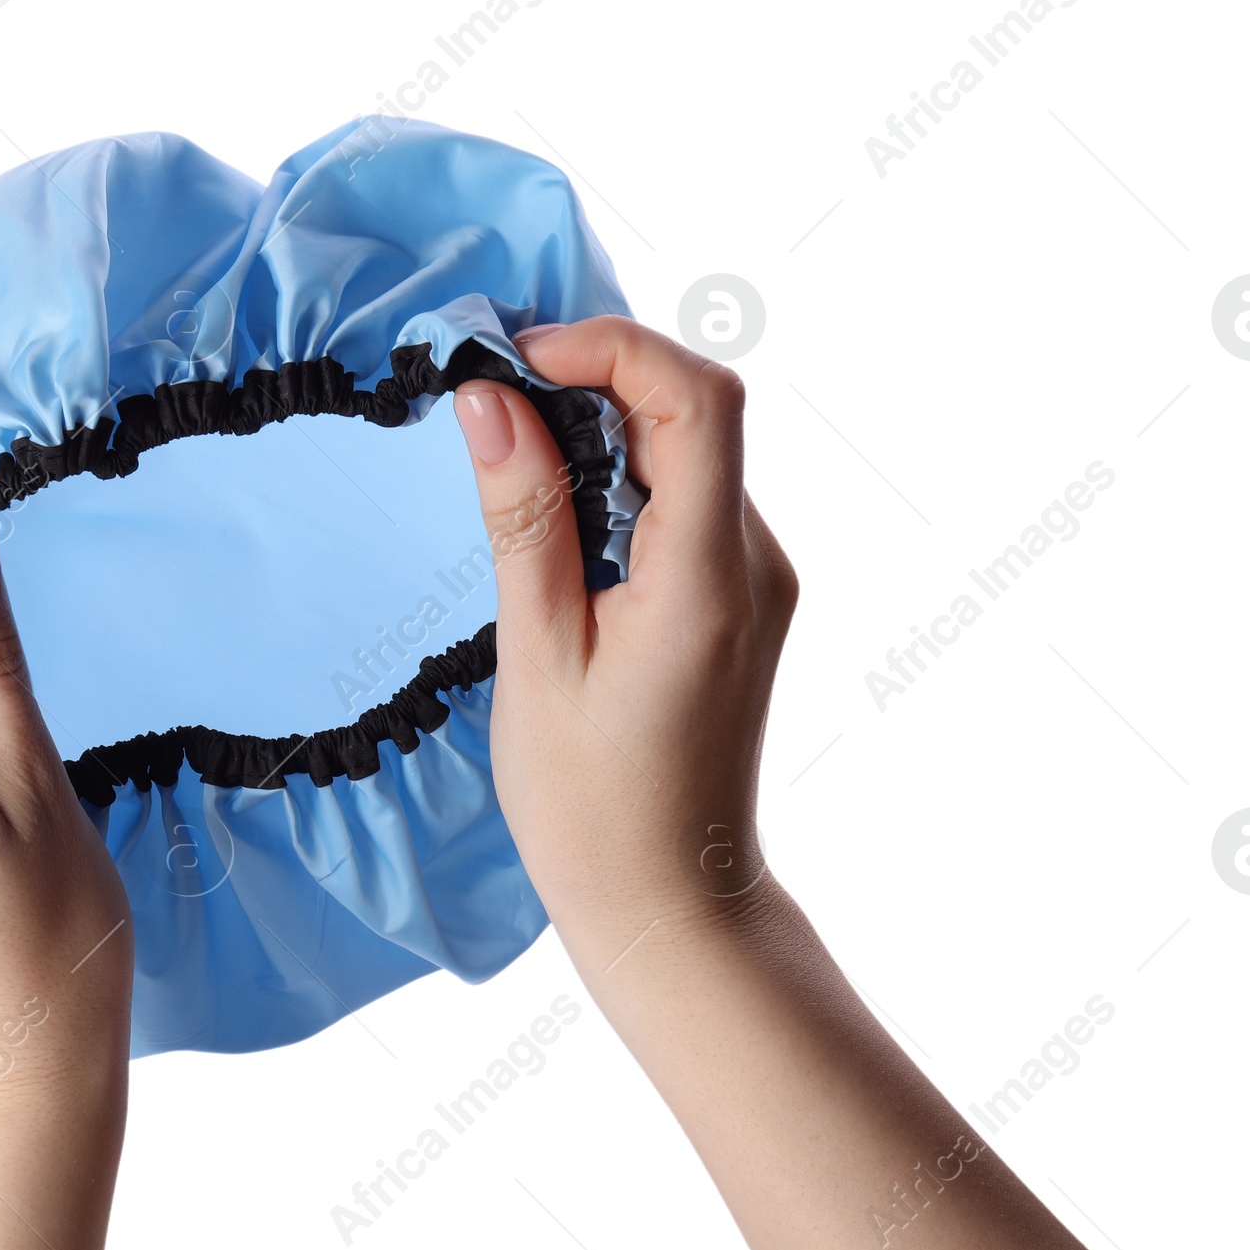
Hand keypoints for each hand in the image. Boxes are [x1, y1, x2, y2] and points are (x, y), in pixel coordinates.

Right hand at [455, 318, 1212, 1249]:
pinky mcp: (741, 598)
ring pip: (693, 450)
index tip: (518, 358)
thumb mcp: (538, 657)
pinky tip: (556, 499)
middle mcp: (755, 563)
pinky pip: (689, 499)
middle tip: (496, 386)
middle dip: (599, 373)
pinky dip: (623, 472)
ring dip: (605, 422)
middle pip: (698, 412)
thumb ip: (524, 518)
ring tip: (510, 438)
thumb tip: (491, 401)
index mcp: (710, 577)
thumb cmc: (592, 805)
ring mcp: (758, 580)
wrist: (672, 899)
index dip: (612, 349)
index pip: (697, 402)